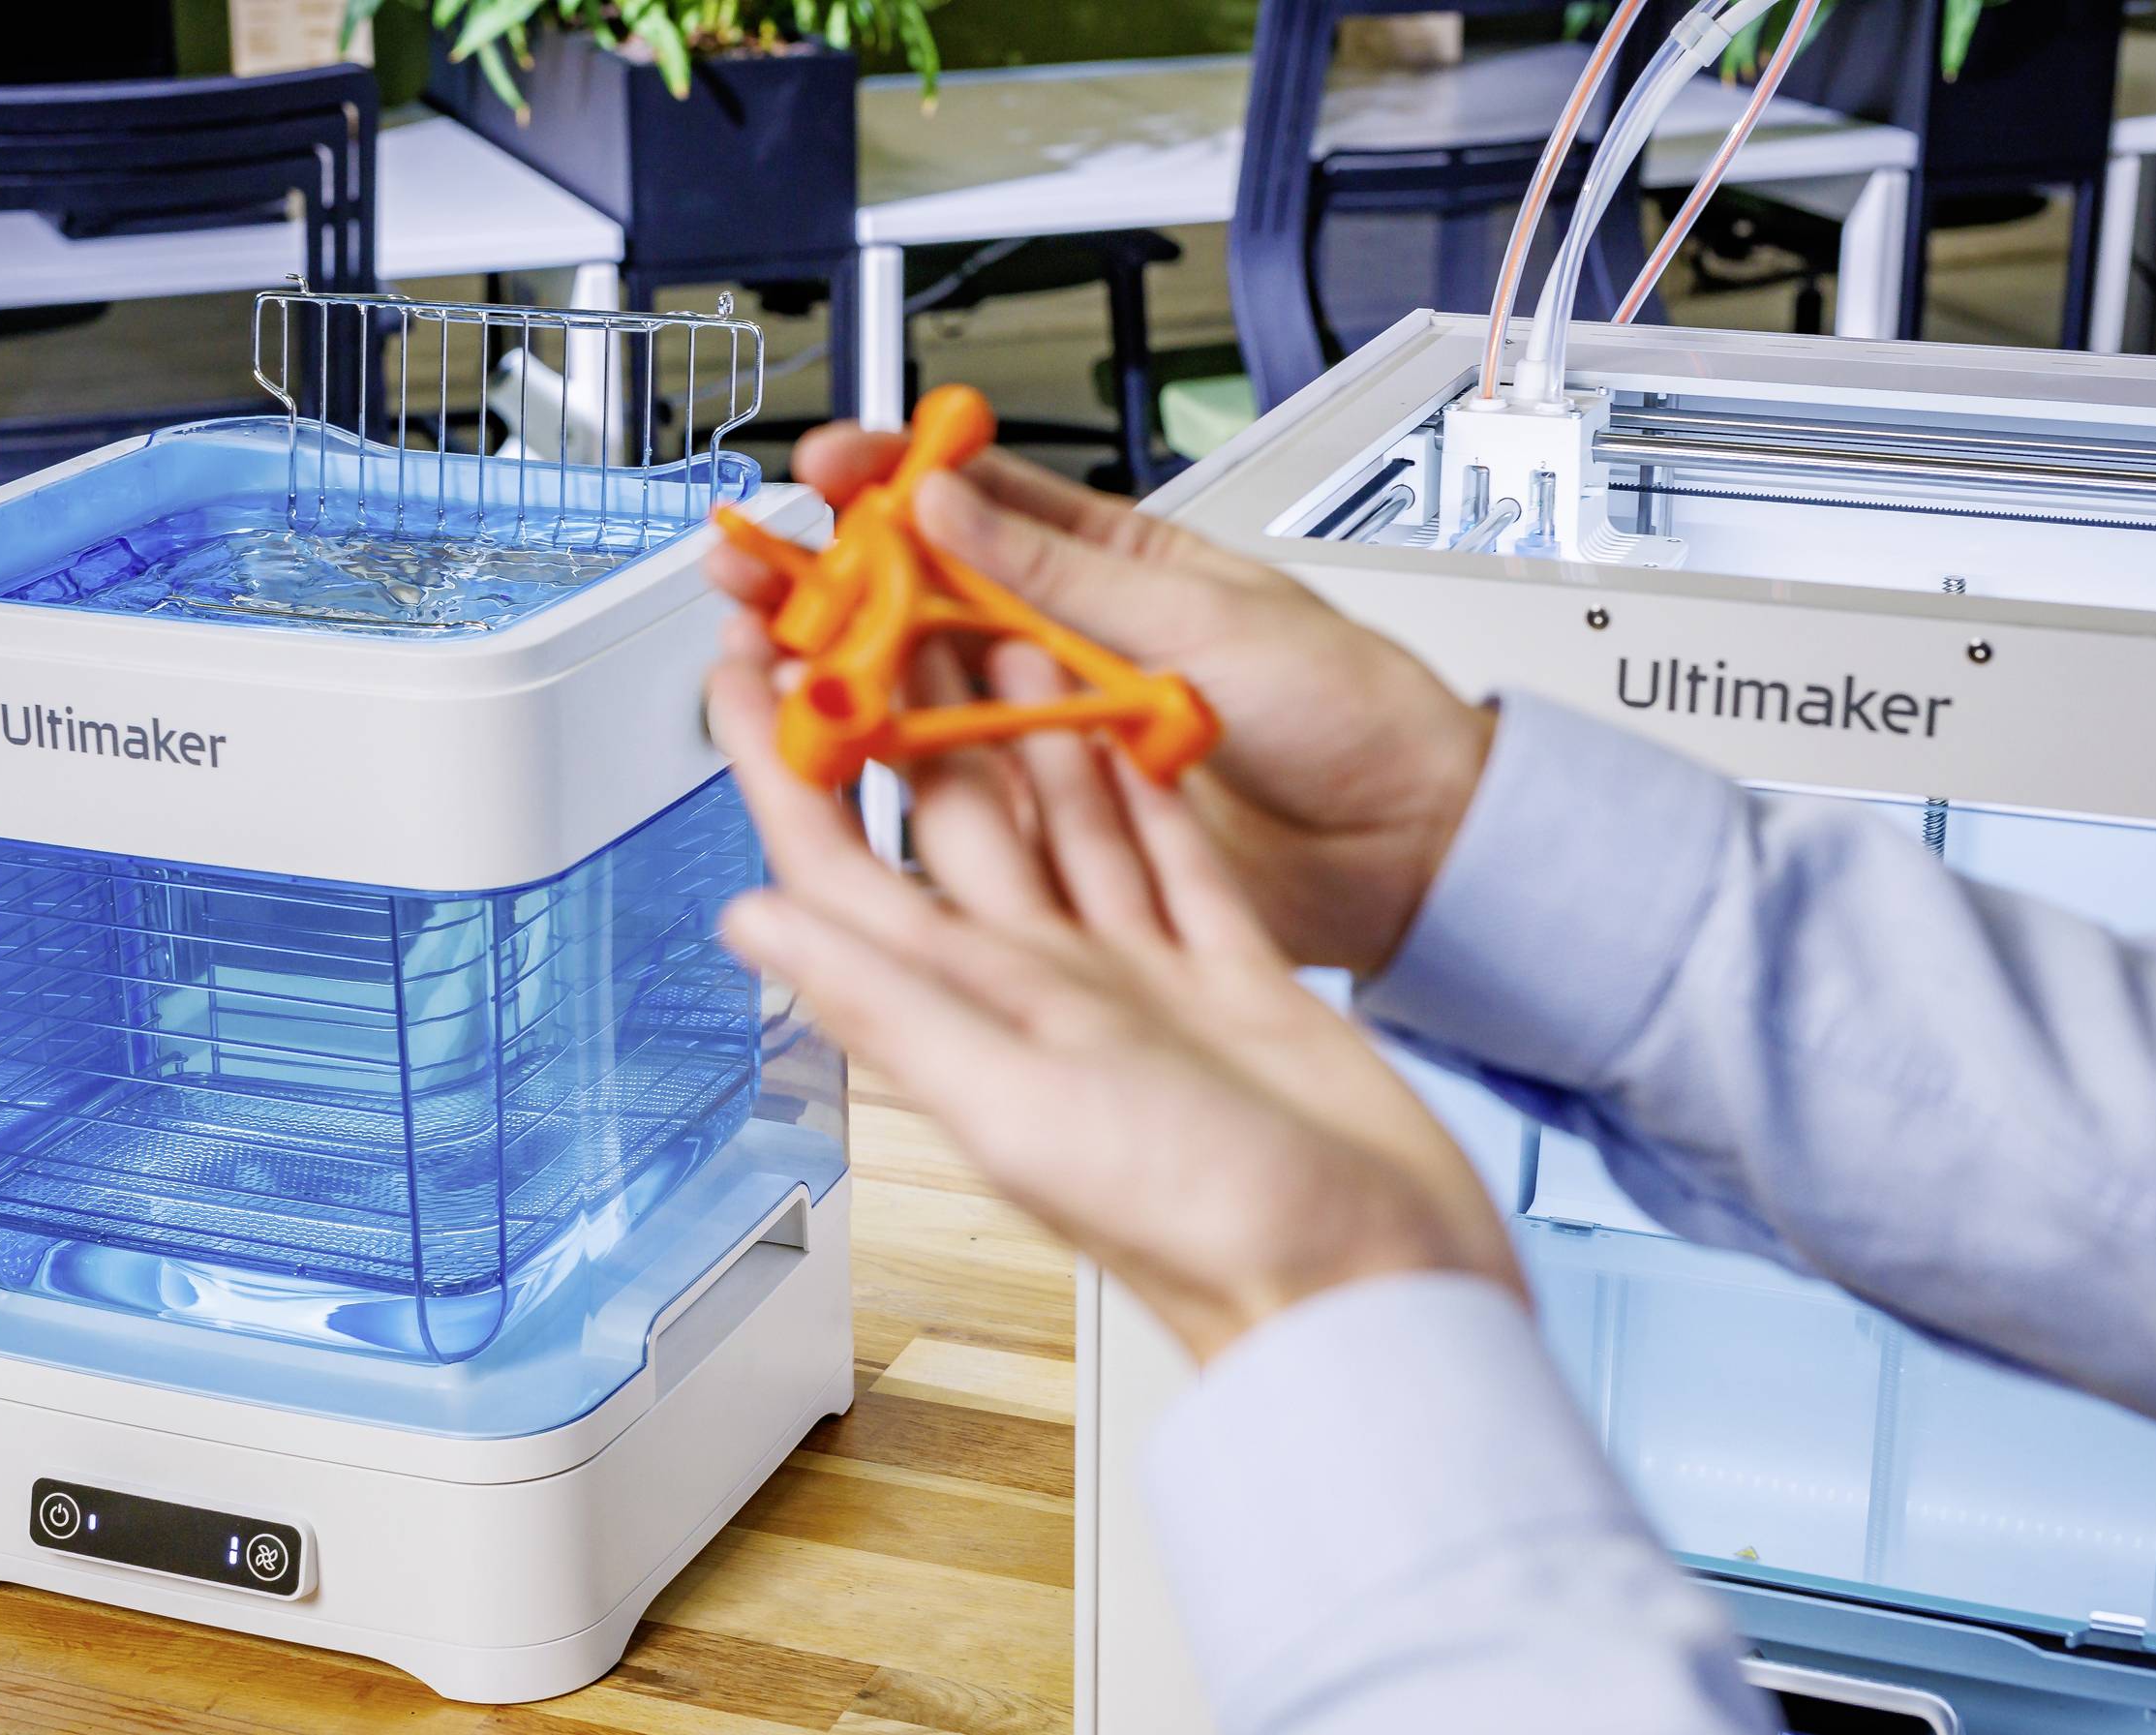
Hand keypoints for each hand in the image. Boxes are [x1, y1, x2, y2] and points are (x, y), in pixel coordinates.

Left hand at [705, 630, 1521, 1363]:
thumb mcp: (1019, 1102)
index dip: (784, 766)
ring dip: (1017, 729)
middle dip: (903, 710)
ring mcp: (1137, 983)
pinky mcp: (1230, 981)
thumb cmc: (1204, 1224)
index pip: (844, 864)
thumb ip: (891, 1003)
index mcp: (982, 1009)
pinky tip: (1118, 736)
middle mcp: (1045, 988)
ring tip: (991, 625)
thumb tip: (755, 922)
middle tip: (877, 602)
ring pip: (1058, 823)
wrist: (1372, 1286)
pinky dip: (1138, 791)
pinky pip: (1169, 860)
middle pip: (949, 820)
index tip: (740, 668)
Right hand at [706, 428, 1496, 975]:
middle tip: (749, 564)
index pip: (974, 503)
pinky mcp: (1050, 827)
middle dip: (824, 579)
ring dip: (833, 673)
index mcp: (1107, 564)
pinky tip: (827, 748)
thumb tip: (947, 501)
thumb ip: (1061, 573)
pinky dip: (882, 772)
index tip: (825, 466)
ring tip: (761, 651)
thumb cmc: (1346, 715)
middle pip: (914, 603)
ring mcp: (1049, 737)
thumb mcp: (1200, 618)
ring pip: (913, 697)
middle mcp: (1061, 647)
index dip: (890, 481)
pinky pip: (950, 793)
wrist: (1406, 846)